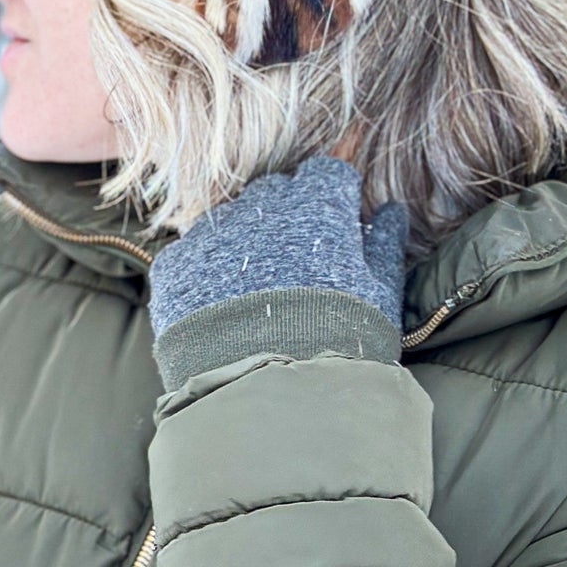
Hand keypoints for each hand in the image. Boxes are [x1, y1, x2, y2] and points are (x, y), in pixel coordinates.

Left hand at [148, 156, 408, 338]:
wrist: (269, 393)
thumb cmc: (339, 343)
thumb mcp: (379, 296)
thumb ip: (385, 246)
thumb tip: (392, 212)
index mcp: (317, 206)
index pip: (327, 173)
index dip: (334, 197)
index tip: (337, 223)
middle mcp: (260, 207)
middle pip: (276, 192)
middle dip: (289, 215)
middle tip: (298, 264)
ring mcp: (212, 233)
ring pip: (230, 220)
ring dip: (244, 242)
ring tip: (256, 293)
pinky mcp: (175, 265)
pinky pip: (192, 254)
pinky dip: (205, 273)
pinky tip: (218, 309)